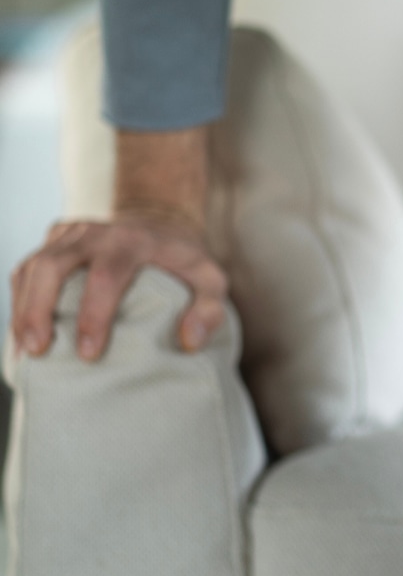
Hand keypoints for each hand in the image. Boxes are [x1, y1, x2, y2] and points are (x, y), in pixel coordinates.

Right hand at [9, 215, 226, 360]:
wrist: (161, 222)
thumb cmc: (184, 261)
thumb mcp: (210, 279)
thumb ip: (210, 309)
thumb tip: (189, 341)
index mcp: (131, 241)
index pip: (105, 276)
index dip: (94, 315)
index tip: (89, 353)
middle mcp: (93, 232)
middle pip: (52, 266)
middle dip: (39, 309)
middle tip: (39, 351)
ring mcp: (68, 234)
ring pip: (31, 267)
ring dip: (22, 308)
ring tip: (25, 351)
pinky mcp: (52, 241)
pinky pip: (26, 270)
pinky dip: (19, 301)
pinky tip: (22, 335)